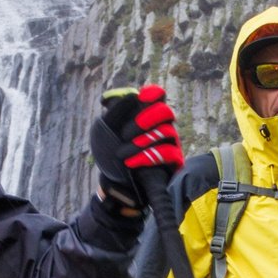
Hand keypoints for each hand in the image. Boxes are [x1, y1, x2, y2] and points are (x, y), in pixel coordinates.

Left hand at [92, 85, 181, 208]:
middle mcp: (160, 126)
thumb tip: (133, 94)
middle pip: (165, 112)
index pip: (157, 96)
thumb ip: (115, 110)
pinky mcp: (173, 162)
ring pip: (166, 132)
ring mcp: (168, 143)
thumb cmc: (109, 153)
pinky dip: (148, 157)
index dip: (152, 94)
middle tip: (125, 133)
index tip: (141, 97)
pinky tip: (131, 162)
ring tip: (122, 154)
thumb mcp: (104, 129)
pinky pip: (169, 153)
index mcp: (145, 114)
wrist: (112, 182)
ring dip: (141, 142)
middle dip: (146, 119)